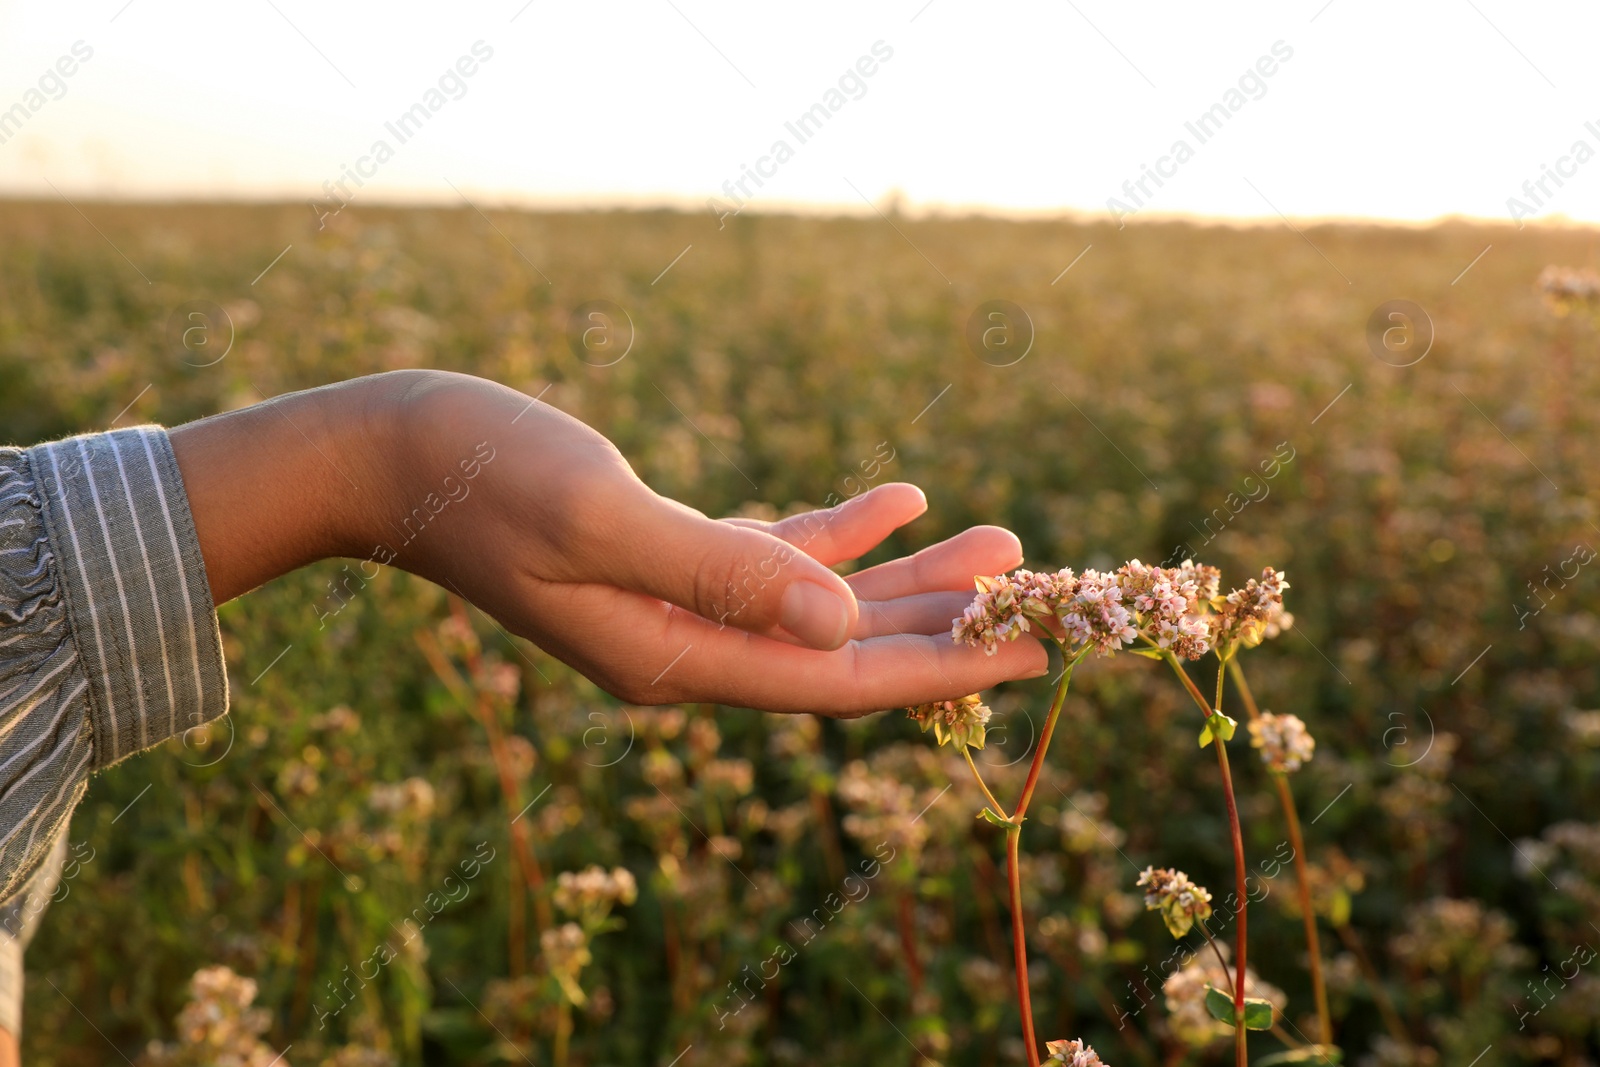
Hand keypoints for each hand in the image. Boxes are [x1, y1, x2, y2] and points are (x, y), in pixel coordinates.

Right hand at [174, 370, 1048, 715]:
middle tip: (1050, 595)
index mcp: (677, 656)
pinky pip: (777, 560)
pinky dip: (841, 539)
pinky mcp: (667, 557)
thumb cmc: (480, 475)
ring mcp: (678, 606)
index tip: (1039, 646)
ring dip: (910, 578)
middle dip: (949, 625)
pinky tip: (901, 501)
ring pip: (823, 607)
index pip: (840, 679)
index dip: (946, 663)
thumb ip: (723, 572)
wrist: (389, 456)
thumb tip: (841, 625)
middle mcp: (688, 647)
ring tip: (1000, 543)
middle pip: (846, 650)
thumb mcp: (601, 516)